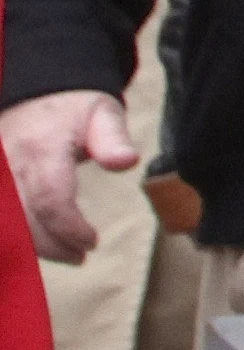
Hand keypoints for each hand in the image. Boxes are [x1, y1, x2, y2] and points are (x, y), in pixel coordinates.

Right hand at [1, 92, 133, 261]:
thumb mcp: (104, 113)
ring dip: (29, 248)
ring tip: (63, 253)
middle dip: (51, 247)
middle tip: (80, 255)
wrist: (37, 93)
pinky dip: (13, 237)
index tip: (92, 242)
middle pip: (22, 221)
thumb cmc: (75, 109)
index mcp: (42, 149)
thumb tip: (126, 162)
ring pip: (4, 226)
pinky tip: (36, 245)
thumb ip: (114, 139)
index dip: (69, 229)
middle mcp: (10, 165)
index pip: (50, 200)